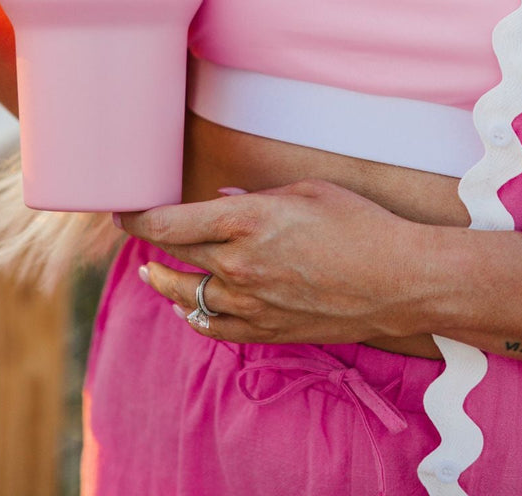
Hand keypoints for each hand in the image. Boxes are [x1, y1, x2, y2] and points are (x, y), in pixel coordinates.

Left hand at [120, 180, 430, 344]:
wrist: (399, 280)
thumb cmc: (357, 224)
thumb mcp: (303, 191)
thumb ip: (253, 199)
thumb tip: (219, 205)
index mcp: (245, 221)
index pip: (170, 222)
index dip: (137, 216)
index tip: (122, 210)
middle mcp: (239, 265)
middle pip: (176, 254)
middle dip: (150, 241)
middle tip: (135, 230)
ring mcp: (251, 303)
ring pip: (187, 295)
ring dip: (164, 281)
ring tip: (151, 272)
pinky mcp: (268, 330)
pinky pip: (214, 327)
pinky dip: (193, 316)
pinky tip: (186, 309)